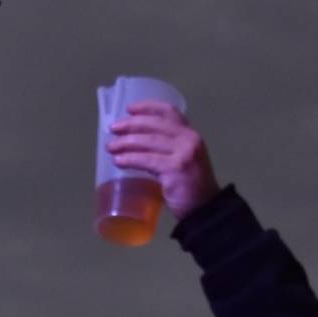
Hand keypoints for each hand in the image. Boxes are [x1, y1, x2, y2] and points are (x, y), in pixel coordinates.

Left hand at [105, 101, 220, 220]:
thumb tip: (135, 144)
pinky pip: (146, 160)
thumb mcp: (183, 160)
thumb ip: (168, 149)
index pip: (169, 112)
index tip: (130, 109)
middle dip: (131, 124)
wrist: (206, 209)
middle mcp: (189, 139)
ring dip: (125, 143)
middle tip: (113, 129)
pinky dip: (130, 159)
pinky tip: (118, 161)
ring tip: (111, 147)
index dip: (148, 107)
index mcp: (191, 134)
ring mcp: (184, 153)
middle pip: (155, 124)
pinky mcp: (175, 169)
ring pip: (148, 141)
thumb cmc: (191, 187)